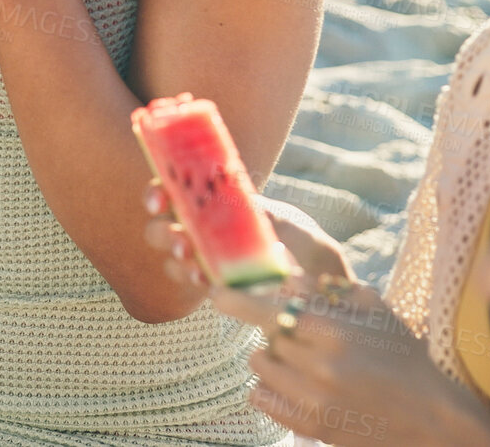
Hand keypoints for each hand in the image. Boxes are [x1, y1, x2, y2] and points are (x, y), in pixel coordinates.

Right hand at [142, 180, 335, 294]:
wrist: (330, 297)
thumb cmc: (313, 253)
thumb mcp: (297, 228)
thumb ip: (272, 217)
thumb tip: (244, 204)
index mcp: (220, 207)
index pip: (178, 193)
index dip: (159, 193)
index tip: (159, 201)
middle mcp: (206, 233)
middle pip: (162, 227)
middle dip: (161, 231)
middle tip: (179, 238)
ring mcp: (208, 264)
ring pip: (172, 258)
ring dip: (175, 258)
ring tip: (191, 259)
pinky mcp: (216, 291)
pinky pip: (191, 283)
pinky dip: (192, 279)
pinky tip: (204, 281)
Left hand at [212, 278, 489, 445]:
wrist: (432, 421)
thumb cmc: (403, 358)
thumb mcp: (376, 312)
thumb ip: (330, 290)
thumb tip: (287, 275)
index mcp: (336, 333)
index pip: (270, 310)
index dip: (239, 300)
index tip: (217, 292)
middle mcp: (320, 367)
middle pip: (266, 336)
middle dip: (277, 329)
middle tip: (301, 334)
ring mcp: (312, 400)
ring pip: (259, 364)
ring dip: (272, 356)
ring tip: (303, 360)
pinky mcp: (308, 425)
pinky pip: (259, 395)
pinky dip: (269, 385)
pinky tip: (295, 382)